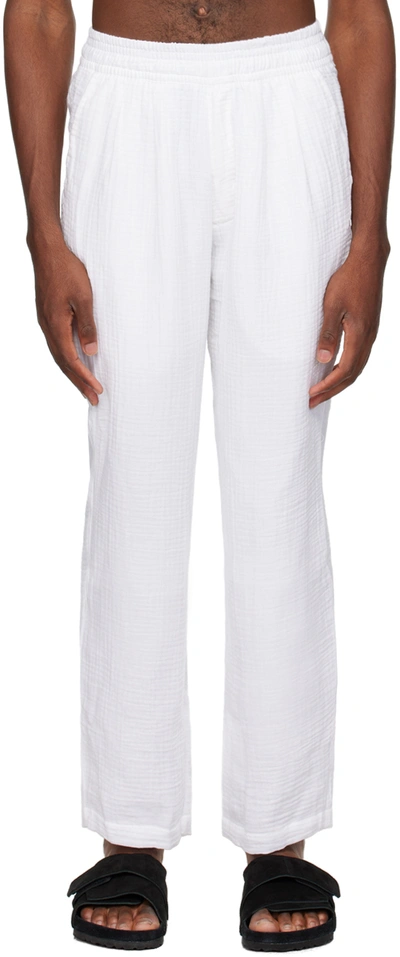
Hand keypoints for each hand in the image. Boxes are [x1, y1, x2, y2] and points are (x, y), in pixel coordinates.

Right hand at [29, 229, 102, 404]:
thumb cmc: (68, 270)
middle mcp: (48, 327)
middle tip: (93, 399)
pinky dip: (67, 359)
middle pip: (63, 363)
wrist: (48, 251)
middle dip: (79, 382)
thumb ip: (88, 325)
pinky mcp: (48, 316)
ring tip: (85, 387)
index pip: (71, 360)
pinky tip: (75, 362)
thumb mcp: (84, 297)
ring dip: (73, 373)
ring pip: (59, 355)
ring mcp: (46, 322)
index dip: (84, 377)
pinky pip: (57, 345)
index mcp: (56, 324)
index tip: (98, 390)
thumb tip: (91, 352)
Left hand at [309, 236, 389, 407]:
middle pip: (351, 374)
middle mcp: (368, 337)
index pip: (344, 370)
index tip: (310, 395)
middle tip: (312, 402)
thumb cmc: (348, 279)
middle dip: (331, 390)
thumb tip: (321, 360)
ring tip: (321, 391)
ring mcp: (370, 332)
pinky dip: (345, 369)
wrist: (368, 260)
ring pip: (356, 366)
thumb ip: (328, 333)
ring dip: (338, 382)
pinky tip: (333, 369)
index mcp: (360, 334)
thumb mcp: (332, 305)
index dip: (327, 386)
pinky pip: (358, 356)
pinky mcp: (368, 327)